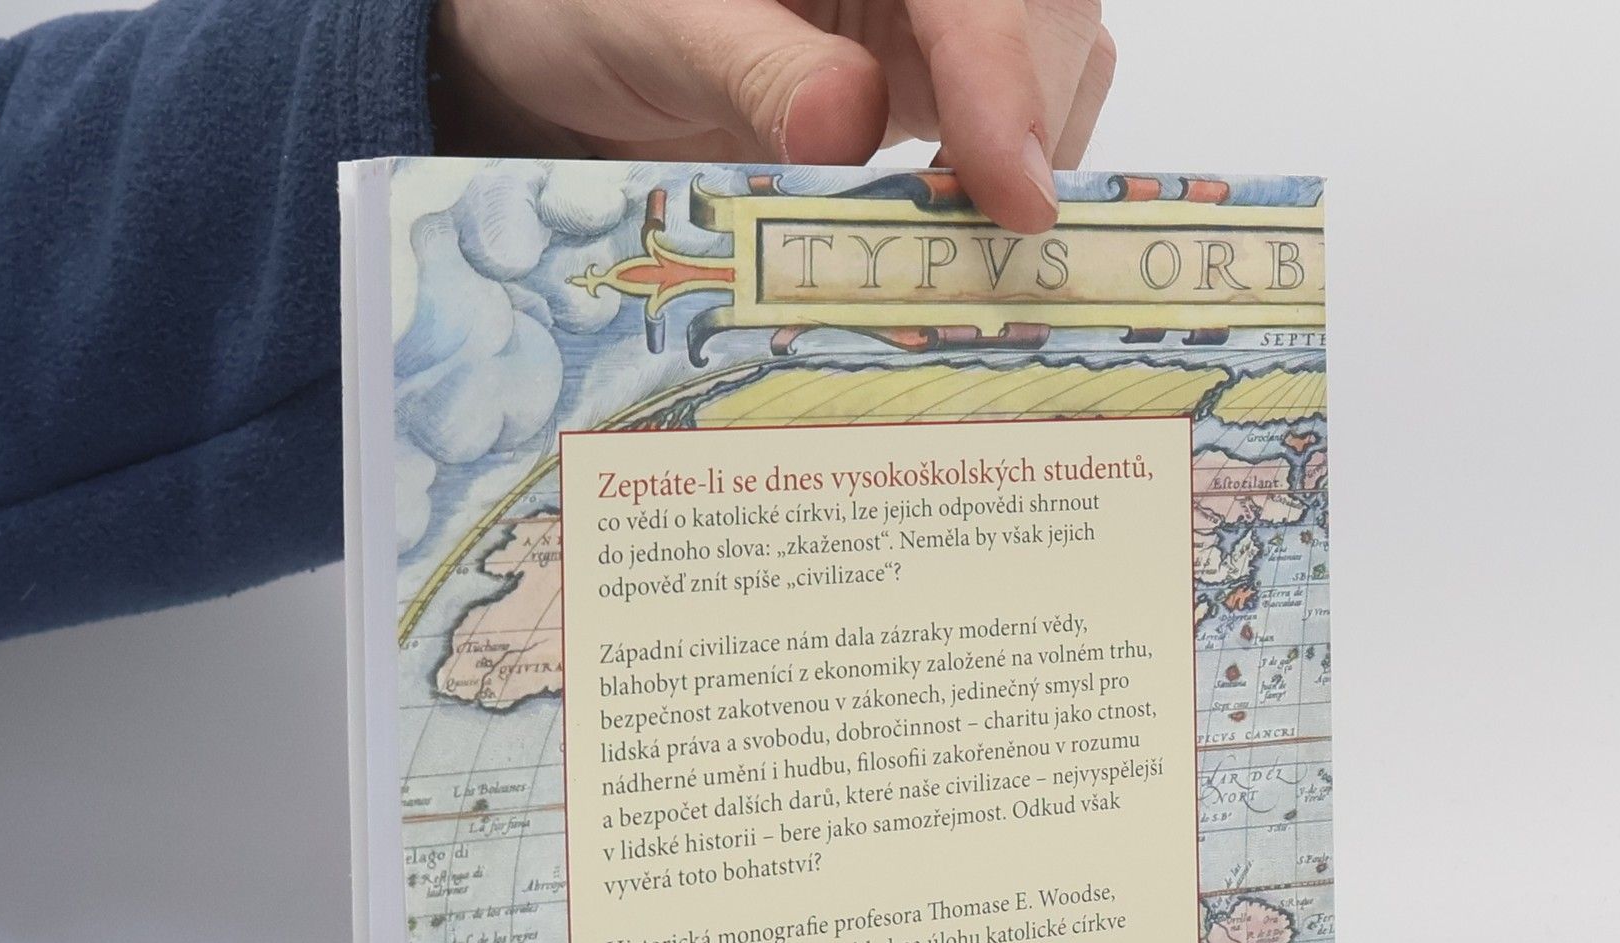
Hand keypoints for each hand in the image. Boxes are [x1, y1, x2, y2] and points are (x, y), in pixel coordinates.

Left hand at [428, 0, 1114, 232]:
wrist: (566, 42)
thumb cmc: (595, 10)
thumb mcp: (657, 31)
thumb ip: (757, 71)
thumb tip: (851, 124)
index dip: (1006, 82)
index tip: (1014, 192)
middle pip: (1043, 18)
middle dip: (1030, 123)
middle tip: (992, 242)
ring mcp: (932, 11)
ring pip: (1053, 61)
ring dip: (1028, 155)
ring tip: (972, 243)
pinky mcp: (932, 68)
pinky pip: (1009, 111)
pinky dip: (1001, 177)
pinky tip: (959, 229)